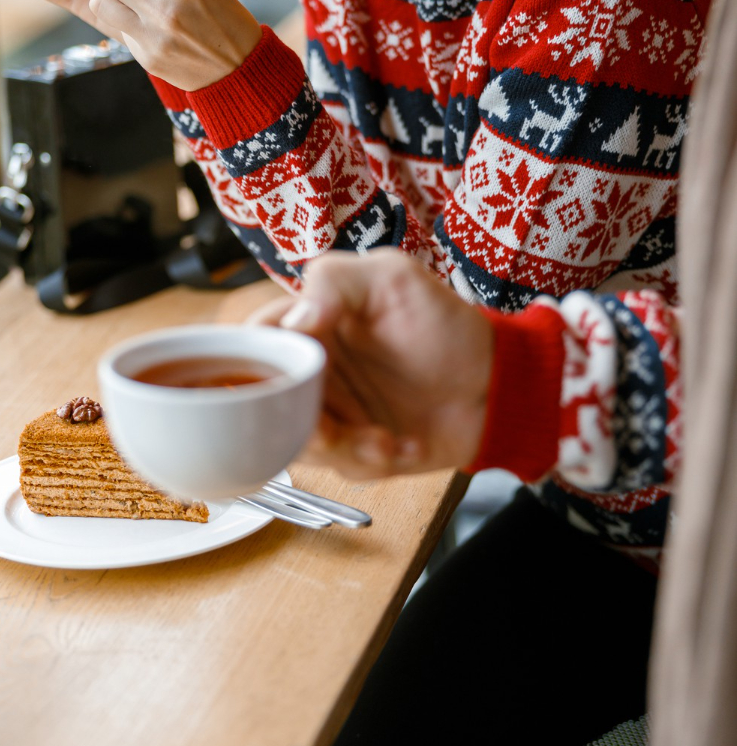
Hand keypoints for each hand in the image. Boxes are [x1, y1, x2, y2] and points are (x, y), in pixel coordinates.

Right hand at [256, 252, 493, 479]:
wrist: (494, 382)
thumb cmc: (443, 322)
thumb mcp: (390, 278)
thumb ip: (333, 284)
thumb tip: (294, 320)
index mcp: (306, 324)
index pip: (250, 341)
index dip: (252, 361)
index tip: (281, 375)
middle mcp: (308, 370)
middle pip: (262, 402)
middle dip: (294, 419)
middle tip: (332, 427)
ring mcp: (329, 412)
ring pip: (294, 441)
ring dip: (339, 445)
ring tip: (383, 439)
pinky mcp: (354, 450)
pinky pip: (339, 467)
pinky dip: (371, 460)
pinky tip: (404, 445)